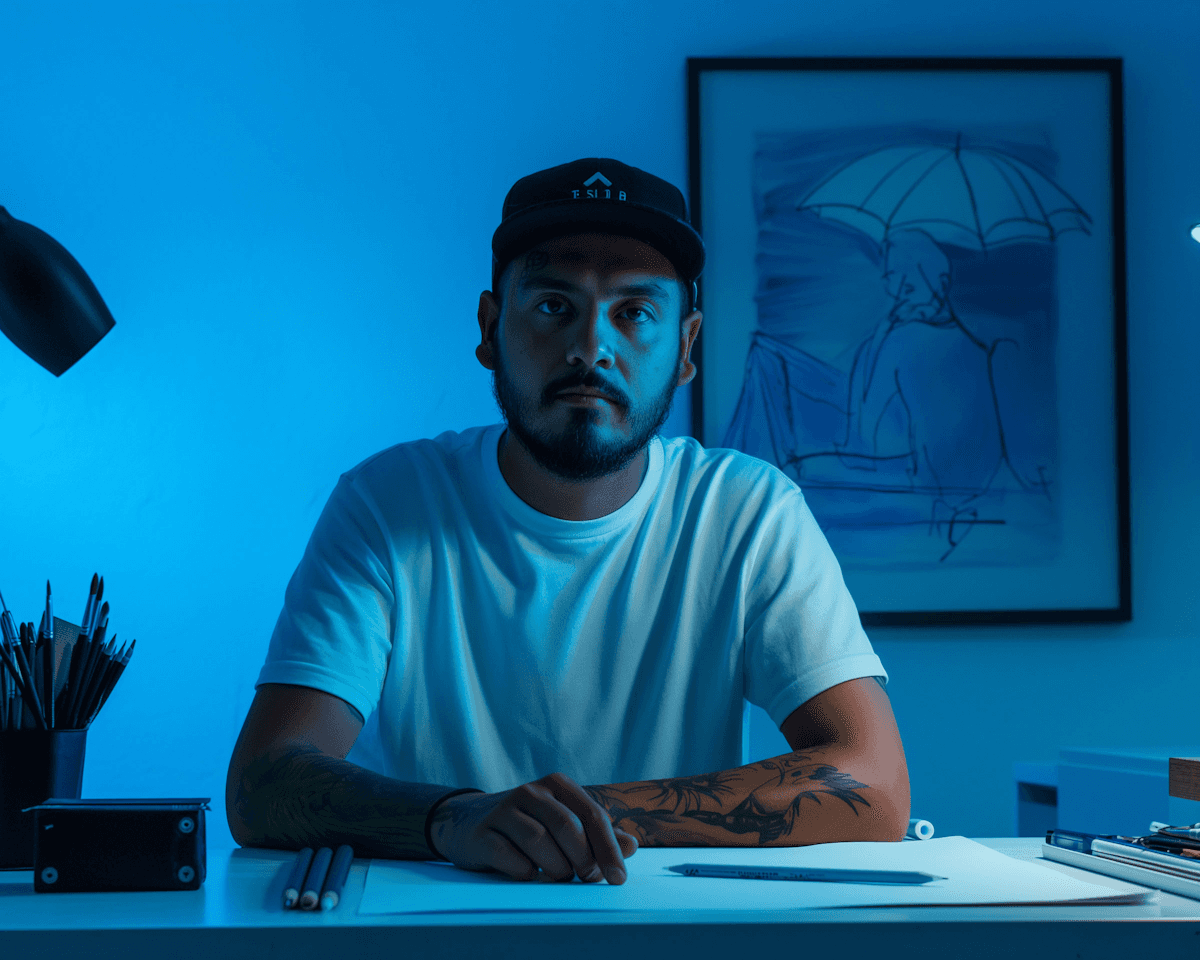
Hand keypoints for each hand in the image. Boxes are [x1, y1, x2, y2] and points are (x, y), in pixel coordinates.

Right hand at [428, 772, 637, 883]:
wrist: (470, 823)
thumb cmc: (530, 825)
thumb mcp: (564, 823)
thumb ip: (597, 834)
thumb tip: (631, 846)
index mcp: (556, 786)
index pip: (592, 814)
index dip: (608, 848)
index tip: (618, 878)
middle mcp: (530, 792)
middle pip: (567, 826)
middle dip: (583, 859)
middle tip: (588, 879)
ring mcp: (503, 811)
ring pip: (539, 841)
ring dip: (556, 868)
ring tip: (559, 876)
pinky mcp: (482, 834)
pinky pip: (510, 857)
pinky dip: (526, 872)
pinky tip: (531, 875)